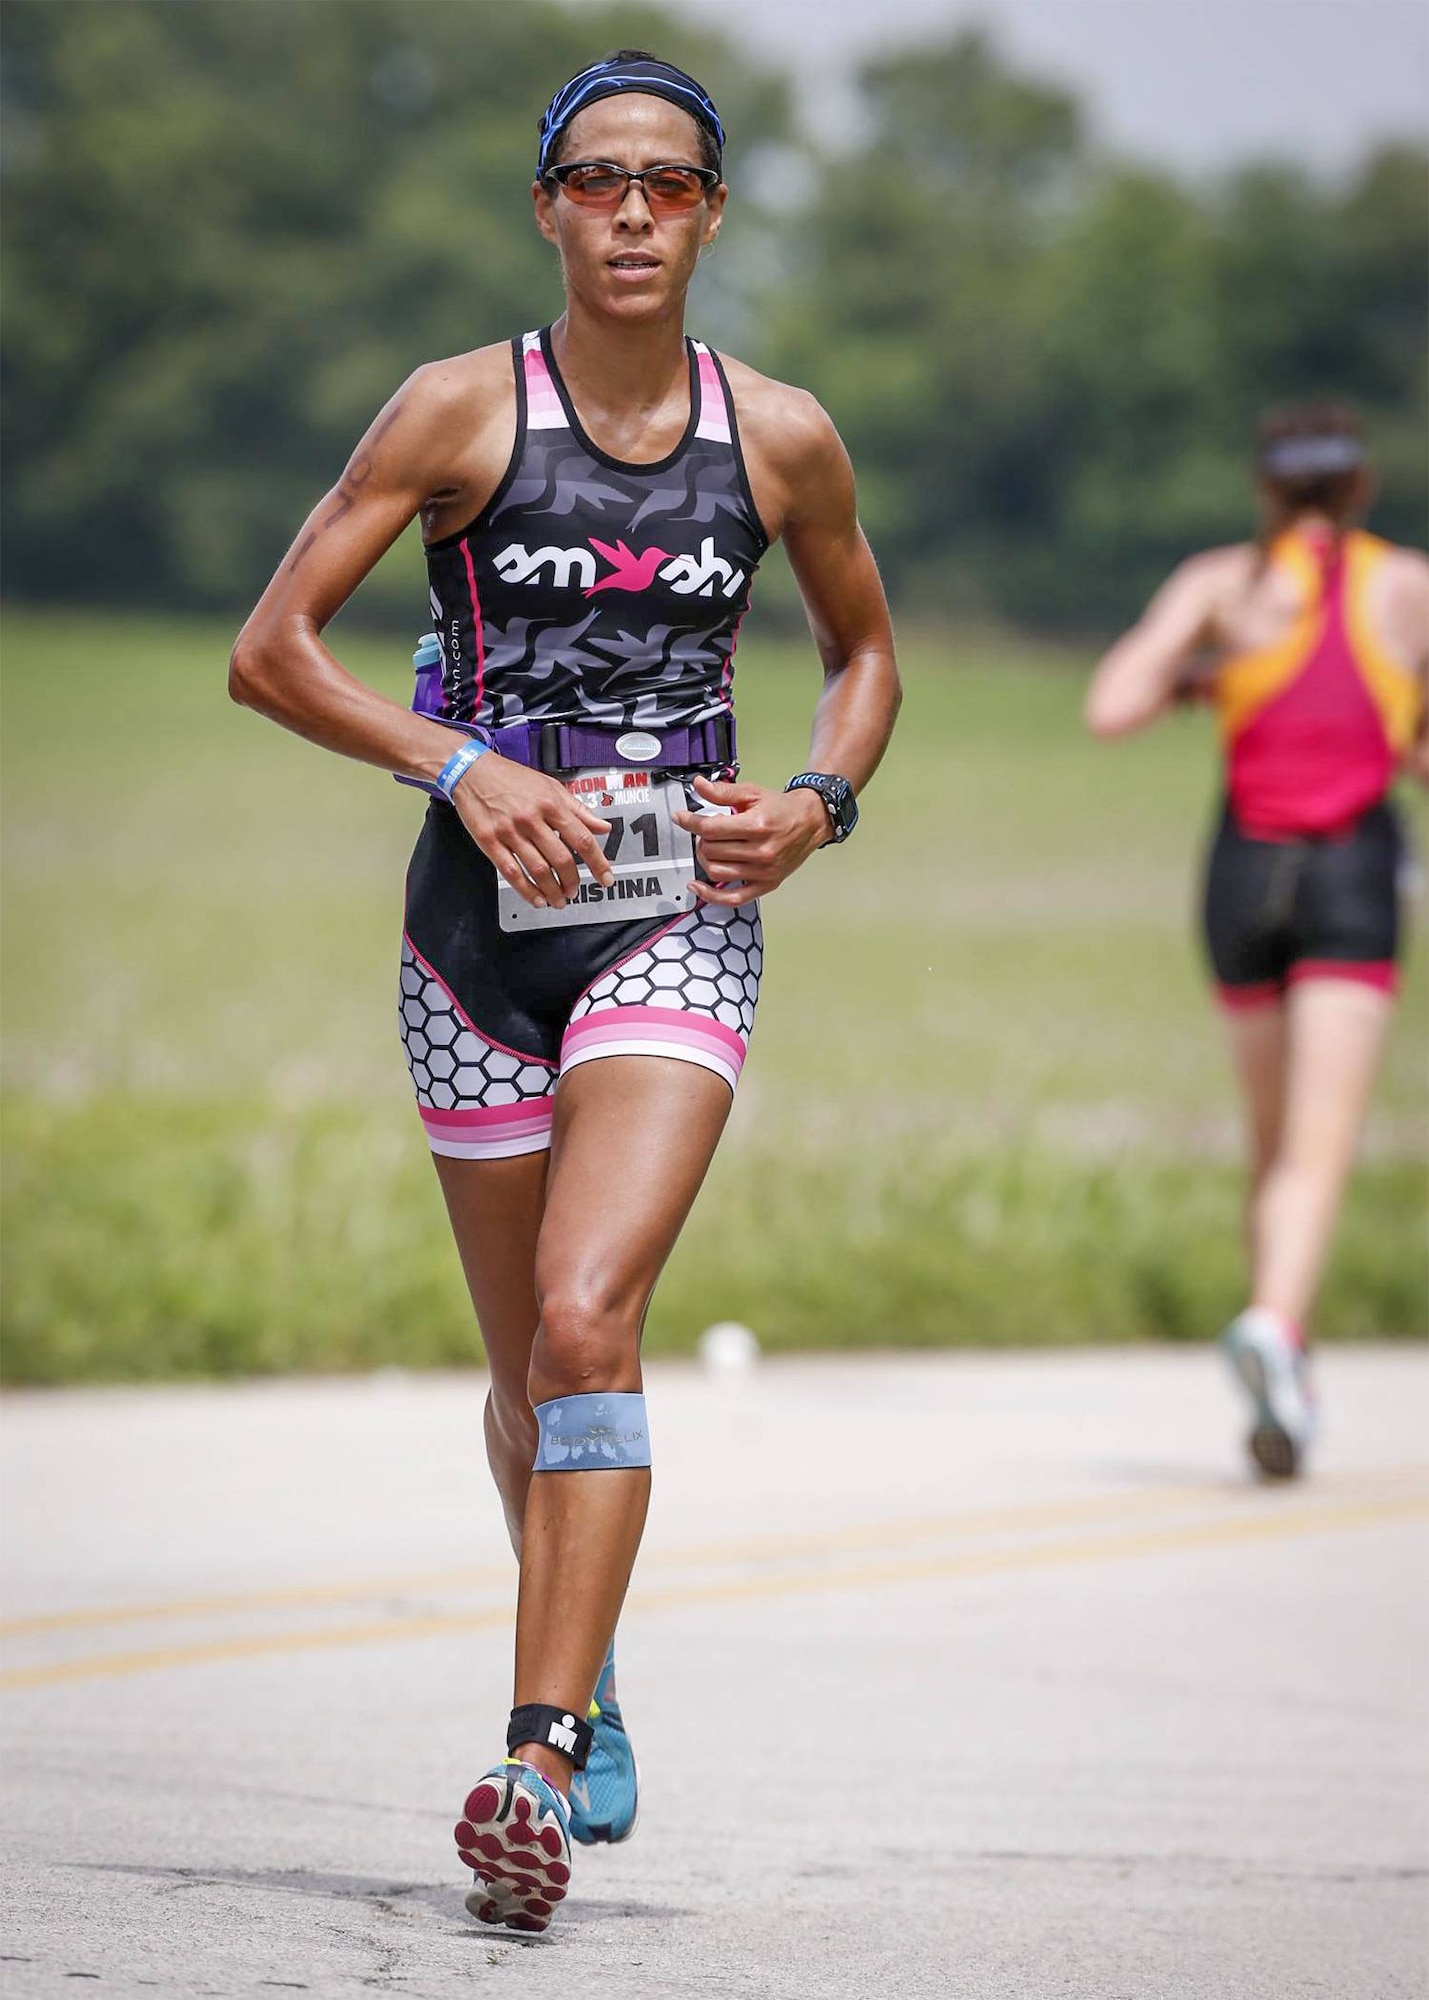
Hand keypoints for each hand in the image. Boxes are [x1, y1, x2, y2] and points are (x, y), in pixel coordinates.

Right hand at [451, 755, 614, 907]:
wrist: (472, 770)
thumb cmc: (511, 778)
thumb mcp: (551, 786)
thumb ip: (578, 810)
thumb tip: (603, 827)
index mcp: (550, 804)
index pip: (582, 839)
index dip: (597, 863)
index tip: (605, 878)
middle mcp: (531, 818)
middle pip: (561, 859)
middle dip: (572, 881)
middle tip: (574, 891)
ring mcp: (509, 831)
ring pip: (538, 869)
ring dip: (552, 891)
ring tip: (558, 900)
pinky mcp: (489, 841)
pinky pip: (511, 872)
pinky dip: (527, 890)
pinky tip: (536, 898)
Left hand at [673, 776, 831, 906]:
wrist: (810, 822)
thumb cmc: (781, 809)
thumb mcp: (752, 793)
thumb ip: (723, 791)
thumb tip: (699, 785)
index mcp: (757, 826)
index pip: (711, 828)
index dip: (690, 822)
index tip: (681, 818)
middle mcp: (761, 851)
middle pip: (711, 851)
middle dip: (701, 839)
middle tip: (706, 831)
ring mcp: (764, 872)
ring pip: (716, 872)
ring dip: (705, 859)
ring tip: (710, 848)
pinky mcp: (766, 885)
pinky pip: (732, 898)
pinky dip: (710, 895)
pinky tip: (697, 886)